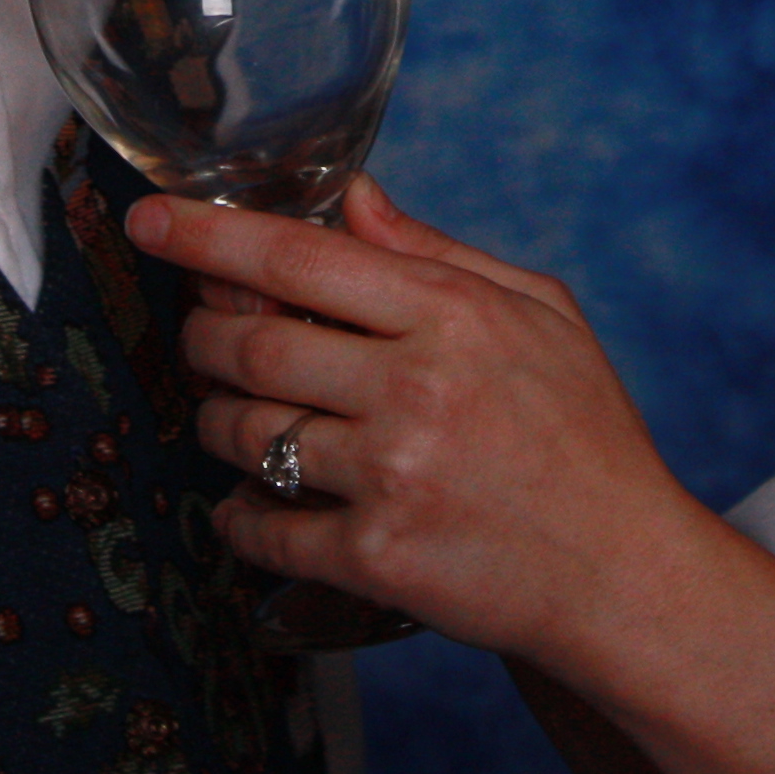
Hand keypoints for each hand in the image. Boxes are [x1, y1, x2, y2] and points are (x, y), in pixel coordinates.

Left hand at [126, 176, 716, 674]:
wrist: (626, 573)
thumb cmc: (587, 436)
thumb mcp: (540, 311)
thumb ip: (437, 252)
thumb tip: (352, 200)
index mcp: (450, 314)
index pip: (297, 257)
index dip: (207, 235)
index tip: (149, 219)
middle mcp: (414, 388)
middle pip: (250, 346)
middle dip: (201, 338)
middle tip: (200, 338)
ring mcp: (391, 475)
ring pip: (244, 434)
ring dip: (217, 423)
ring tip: (236, 420)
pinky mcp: (376, 557)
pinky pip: (264, 528)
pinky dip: (236, 518)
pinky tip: (244, 507)